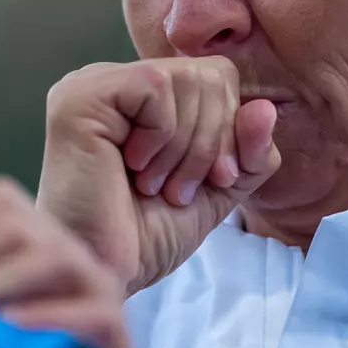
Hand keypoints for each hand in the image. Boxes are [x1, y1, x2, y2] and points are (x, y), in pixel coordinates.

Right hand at [37, 58, 280, 295]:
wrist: (105, 274)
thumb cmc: (146, 237)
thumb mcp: (217, 190)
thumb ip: (249, 152)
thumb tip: (266, 108)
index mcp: (142, 97)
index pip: (218, 77)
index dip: (230, 130)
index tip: (210, 182)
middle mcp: (115, 81)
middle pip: (210, 74)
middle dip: (211, 142)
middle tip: (177, 189)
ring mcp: (93, 83)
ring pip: (187, 78)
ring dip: (185, 148)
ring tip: (153, 184)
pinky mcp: (81, 96)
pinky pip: (157, 85)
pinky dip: (162, 136)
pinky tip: (132, 167)